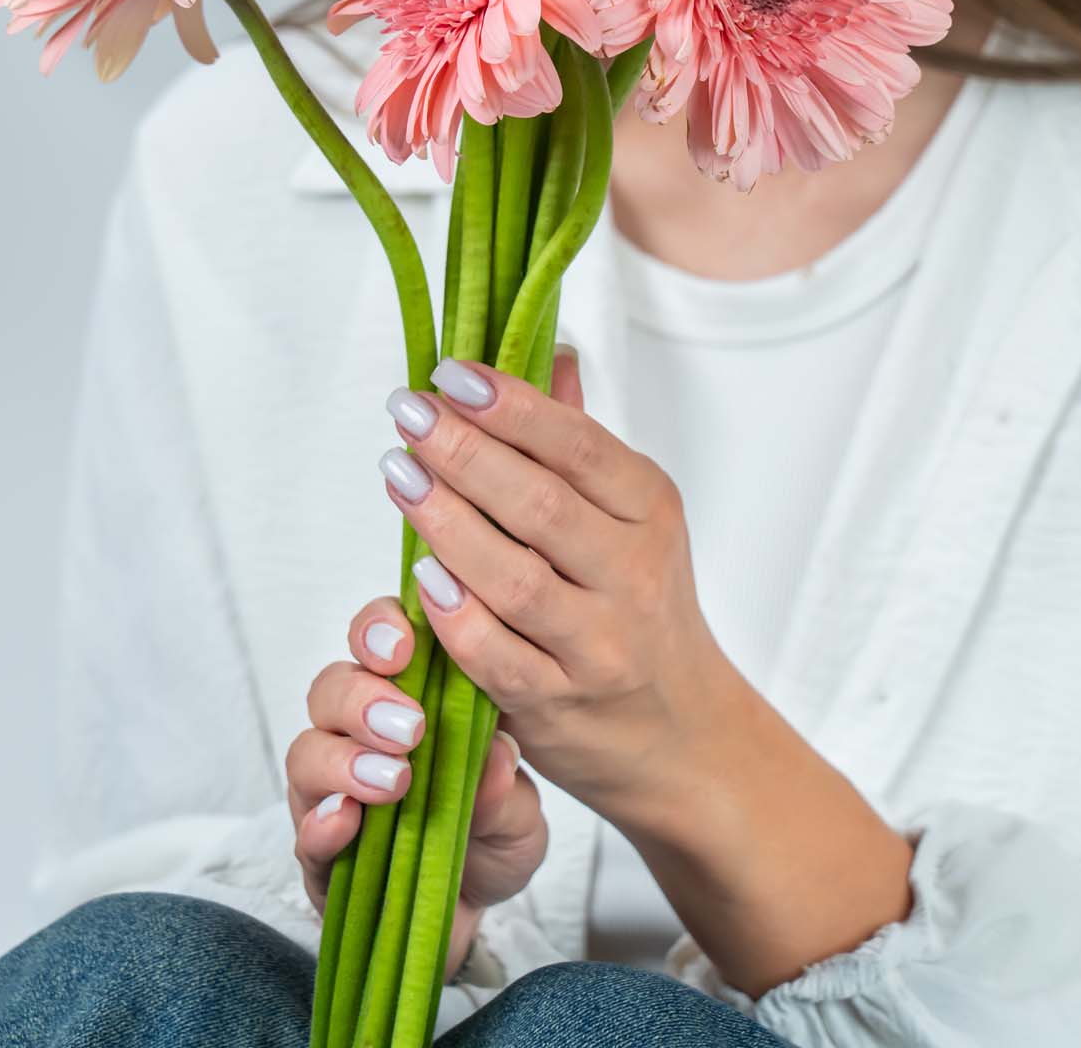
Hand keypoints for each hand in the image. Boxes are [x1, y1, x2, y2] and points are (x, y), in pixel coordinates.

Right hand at [286, 594, 547, 978]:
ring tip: (392, 781)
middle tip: (408, 727)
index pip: (380, 638)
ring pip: (306, 751)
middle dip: (363, 697)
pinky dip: (318, 824)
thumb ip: (507, 789)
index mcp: (411, 697)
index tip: (406, 645)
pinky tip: (344, 823)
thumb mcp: (518, 815)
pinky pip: (301, 833)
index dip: (382, 628)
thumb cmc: (490, 838)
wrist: (471, 917)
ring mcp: (330, 792)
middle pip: (332, 686)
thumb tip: (497, 757)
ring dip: (344, 759)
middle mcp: (358, 734)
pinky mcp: (318, 857)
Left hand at [379, 345, 737, 830]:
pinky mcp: (559, 704)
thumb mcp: (633, 516)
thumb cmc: (642, 605)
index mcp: (650, 511)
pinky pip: (495, 655)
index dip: (512, 404)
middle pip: (540, 503)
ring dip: (445, 520)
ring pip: (513, 577)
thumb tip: (549, 347)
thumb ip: (580, 439)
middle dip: (464, 450)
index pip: (578, 445)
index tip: (451, 372)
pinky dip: (454, 612)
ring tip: (397, 472)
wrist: (684, 734)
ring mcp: (599, 645)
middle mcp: (634, 574)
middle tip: (406, 411)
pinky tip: (418, 571)